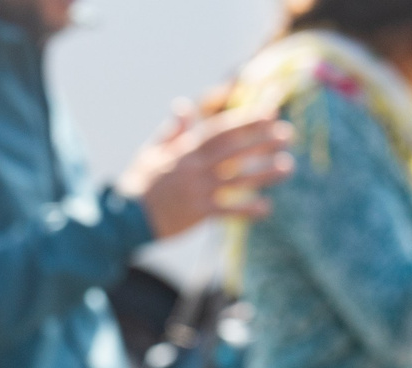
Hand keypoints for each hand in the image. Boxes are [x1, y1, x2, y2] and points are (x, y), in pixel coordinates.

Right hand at [119, 107, 295, 239]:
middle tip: (288, 134)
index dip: (245, 120)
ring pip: (237, 179)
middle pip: (233, 150)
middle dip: (261, 140)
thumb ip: (171, 131)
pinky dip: (246, 210)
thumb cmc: (137, 184)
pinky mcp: (196, 214)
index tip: (269, 111)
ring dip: (264, 173)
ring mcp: (197, 191)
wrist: (123, 218)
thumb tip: (183, 106)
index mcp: (184, 151)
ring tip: (288, 167)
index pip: (220, 130)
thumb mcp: (150, 152)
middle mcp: (194, 169)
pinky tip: (266, 208)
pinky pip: (227, 211)